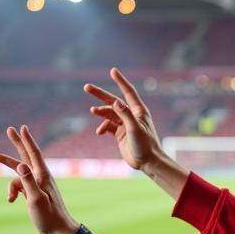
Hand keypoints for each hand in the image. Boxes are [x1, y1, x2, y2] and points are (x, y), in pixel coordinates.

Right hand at [0, 125, 80, 233]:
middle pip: (26, 156)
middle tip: (9, 129)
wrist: (57, 230)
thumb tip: (21, 165)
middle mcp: (41, 177)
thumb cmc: (49, 216)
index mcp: (43, 176)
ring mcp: (37, 185)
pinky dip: (12, 191)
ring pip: (18, 171)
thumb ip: (28, 182)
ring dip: (7, 166)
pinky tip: (11, 201)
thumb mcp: (36, 199)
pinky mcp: (33, 193)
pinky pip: (18, 186)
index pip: (34, 154)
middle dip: (17, 142)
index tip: (23, 127)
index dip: (27, 140)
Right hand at [84, 68, 188, 197]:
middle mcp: (131, 116)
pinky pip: (107, 126)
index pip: (128, 92)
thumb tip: (115, 101)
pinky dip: (102, 127)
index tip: (113, 70)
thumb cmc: (145, 145)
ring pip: (109, 113)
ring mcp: (125, 124)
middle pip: (113, 101)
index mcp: (138, 111)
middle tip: (86, 87)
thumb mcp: (135, 129)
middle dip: (100, 94)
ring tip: (92, 111)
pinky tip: (99, 132)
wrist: (148, 162)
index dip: (120, 81)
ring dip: (100, 112)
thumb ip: (125, 115)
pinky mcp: (120, 133)